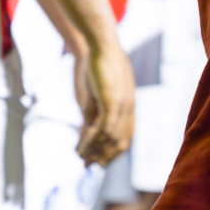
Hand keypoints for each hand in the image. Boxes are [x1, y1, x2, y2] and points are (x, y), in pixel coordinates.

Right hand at [73, 39, 134, 165]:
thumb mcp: (95, 94)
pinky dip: (92, 140)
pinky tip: (82, 145)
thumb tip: (87, 131)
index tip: (99, 162)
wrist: (100, 43)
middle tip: (89, 167)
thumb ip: (93, 113)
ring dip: (95, 151)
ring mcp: (122, 105)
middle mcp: (128, 108)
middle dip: (104, 157)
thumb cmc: (96, 64)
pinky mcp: (112, 101)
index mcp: (128, 105)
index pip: (125, 137)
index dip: (112, 152)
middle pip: (120, 142)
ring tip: (81, 158)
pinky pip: (104, 128)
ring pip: (111, 138)